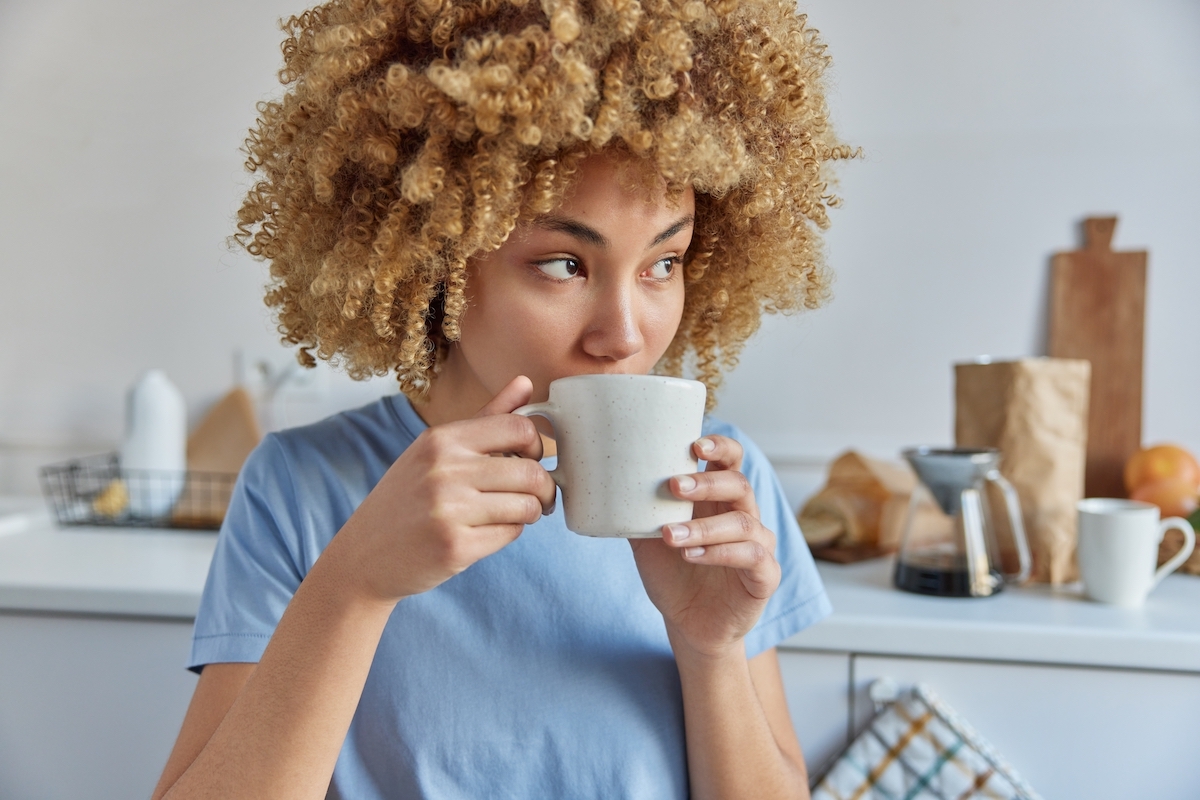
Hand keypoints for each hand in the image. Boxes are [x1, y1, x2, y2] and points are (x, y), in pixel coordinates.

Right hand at [329, 376, 556, 603]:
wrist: (364, 555)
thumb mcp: (435, 449)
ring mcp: (448, 511)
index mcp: (441, 439)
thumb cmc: (406, 498)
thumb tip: (527, 382)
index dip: (537, 445)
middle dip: (544, 488)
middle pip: (531, 472)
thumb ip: (487, 416)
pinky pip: (511, 534)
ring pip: (527, 506)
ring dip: (530, 512)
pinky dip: (509, 533)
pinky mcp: (455, 547)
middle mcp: (444, 471)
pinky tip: (489, 531)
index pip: (519, 428)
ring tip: (516, 513)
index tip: (532, 458)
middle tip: (538, 496)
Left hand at [629, 435, 780, 658]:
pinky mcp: (765, 576)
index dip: (720, 447)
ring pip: (743, 523)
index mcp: (719, 499)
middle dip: (707, 482)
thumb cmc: (672, 574)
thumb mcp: (647, 540)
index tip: (696, 445)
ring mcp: (758, 545)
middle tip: (675, 485)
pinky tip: (692, 556)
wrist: (688, 624)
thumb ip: (637, 512)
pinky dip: (720, 553)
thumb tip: (605, 482)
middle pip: (739, 485)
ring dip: (704, 526)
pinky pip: (752, 556)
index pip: (731, 461)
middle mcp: (744, 515)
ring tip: (670, 535)